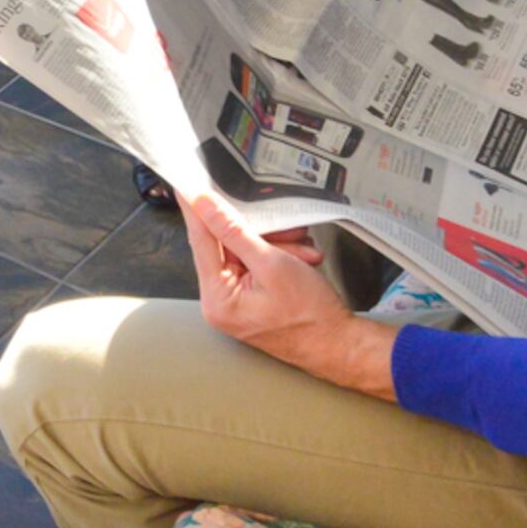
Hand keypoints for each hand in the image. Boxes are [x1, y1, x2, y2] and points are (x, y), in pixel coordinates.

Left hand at [185, 191, 398, 401]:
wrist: (340, 345)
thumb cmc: (311, 314)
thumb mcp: (272, 264)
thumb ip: (234, 232)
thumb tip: (204, 205)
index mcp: (217, 297)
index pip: (200, 240)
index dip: (195, 208)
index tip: (186, 181)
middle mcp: (220, 301)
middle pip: (227, 245)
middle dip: (260, 232)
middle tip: (289, 231)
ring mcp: (236, 300)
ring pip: (247, 251)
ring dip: (276, 245)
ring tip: (303, 254)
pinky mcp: (251, 297)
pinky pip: (257, 263)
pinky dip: (279, 256)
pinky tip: (301, 259)